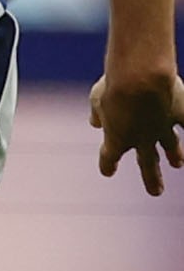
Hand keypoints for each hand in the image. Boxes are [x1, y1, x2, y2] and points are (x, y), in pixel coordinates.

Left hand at [90, 65, 183, 196]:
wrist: (140, 78)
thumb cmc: (113, 86)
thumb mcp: (97, 99)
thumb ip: (98, 113)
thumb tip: (95, 122)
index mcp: (116, 138)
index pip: (109, 157)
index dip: (107, 164)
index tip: (107, 172)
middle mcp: (141, 138)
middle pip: (146, 162)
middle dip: (151, 178)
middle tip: (155, 192)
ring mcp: (162, 128)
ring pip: (170, 146)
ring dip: (174, 155)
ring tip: (177, 164)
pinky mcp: (179, 113)